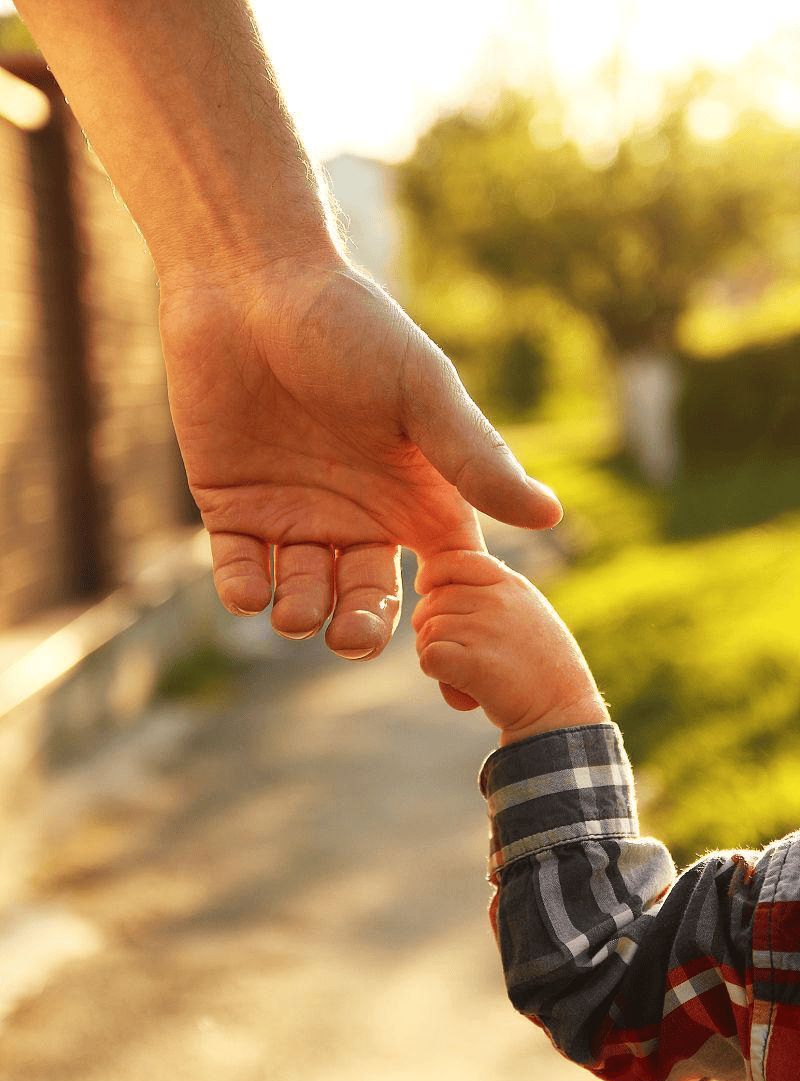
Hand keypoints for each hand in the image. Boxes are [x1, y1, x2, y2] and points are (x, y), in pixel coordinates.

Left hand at [159, 256, 561, 659]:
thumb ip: (474, 457)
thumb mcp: (422, 393)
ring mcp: (293, 514)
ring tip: (298, 609)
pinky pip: (239, 571)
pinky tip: (249, 592)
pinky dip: (244, 592)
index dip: (445, 608)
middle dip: (362, 627)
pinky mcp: (232, 508)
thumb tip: (549, 515)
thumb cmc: (349, 326)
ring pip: (304, 595)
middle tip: (351, 635)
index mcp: (413, 494)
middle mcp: (357, 514)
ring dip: (302, 614)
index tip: (436, 630)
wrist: (250, 282)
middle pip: (368, 599)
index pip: (441, 572)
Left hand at [413, 551, 608, 743]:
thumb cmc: (543, 669)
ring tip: (457, 672)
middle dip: (429, 626)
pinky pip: (429, 657)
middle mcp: (499, 601)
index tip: (426, 591)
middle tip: (448, 650)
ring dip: (432, 652)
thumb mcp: (529, 613)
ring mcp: (487, 630)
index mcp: (512, 585)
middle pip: (434, 601)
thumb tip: (441, 588)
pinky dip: (434, 671)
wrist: (563, 712)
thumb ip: (495, 595)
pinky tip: (455, 683)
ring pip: (429, 631)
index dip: (433, 575)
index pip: (456, 560)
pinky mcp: (475, 664)